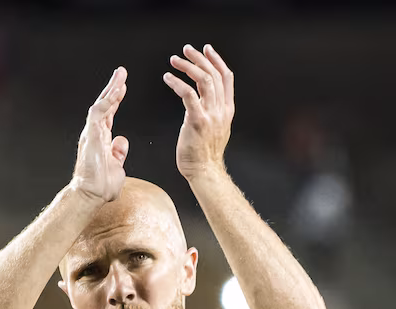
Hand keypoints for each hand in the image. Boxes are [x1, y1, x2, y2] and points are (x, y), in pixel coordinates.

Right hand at [70, 67, 129, 202]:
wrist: (91, 195)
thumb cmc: (101, 186)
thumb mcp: (117, 167)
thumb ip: (119, 153)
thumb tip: (121, 141)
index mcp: (101, 139)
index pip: (109, 114)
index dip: (116, 100)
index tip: (123, 88)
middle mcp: (95, 133)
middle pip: (105, 105)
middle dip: (113, 87)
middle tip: (122, 72)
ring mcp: (92, 133)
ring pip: (101, 104)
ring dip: (111, 89)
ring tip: (120, 75)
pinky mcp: (90, 134)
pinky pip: (98, 113)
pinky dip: (107, 101)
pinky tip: (116, 91)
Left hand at [164, 44, 234, 181]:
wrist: (204, 171)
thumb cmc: (204, 153)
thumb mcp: (216, 128)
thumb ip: (213, 112)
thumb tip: (204, 102)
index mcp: (227, 109)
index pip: (226, 77)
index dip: (217, 60)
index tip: (206, 49)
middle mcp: (222, 109)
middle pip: (214, 74)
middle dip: (199, 58)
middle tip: (186, 50)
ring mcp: (211, 115)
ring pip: (203, 80)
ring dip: (188, 66)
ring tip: (174, 60)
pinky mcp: (197, 121)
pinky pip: (188, 94)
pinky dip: (177, 83)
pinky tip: (168, 78)